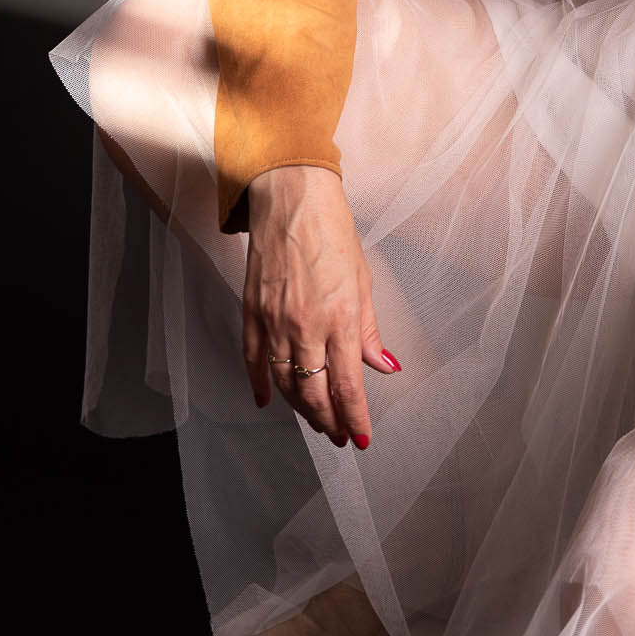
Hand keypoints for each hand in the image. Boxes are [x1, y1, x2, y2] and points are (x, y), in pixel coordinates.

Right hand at [241, 165, 400, 448]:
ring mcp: (274, 320)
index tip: (362, 439)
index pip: (348, 386)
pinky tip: (267, 401)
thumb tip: (384, 365)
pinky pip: (253, 360)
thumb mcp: (363, 278)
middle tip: (339, 436)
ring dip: (300, 409)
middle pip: (314, 393)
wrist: (291, 197)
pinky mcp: (251, 311)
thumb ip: (369, 329)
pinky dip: (260, 384)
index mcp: (341, 317)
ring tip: (315, 421)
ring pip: (285, 382)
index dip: (355, 419)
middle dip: (329, 422)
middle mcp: (306, 325)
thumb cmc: (333, 230)